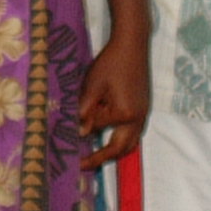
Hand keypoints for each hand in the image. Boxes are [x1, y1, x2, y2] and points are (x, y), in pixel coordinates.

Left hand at [76, 36, 150, 170]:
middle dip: (102, 158)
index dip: (82, 131)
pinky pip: (133, 132)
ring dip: (114, 151)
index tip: (67, 140)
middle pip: (121, 148)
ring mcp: (143, 114)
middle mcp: (138, 118)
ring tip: (95, 156)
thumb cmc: (111, 62)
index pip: (99, 128)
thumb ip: (87, 111)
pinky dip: (120, 139)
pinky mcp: (143, 108)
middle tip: (83, 165)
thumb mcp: (93, 86)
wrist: (132, 44)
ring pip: (130, 142)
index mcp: (125, 114)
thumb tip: (81, 133)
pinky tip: (107, 136)